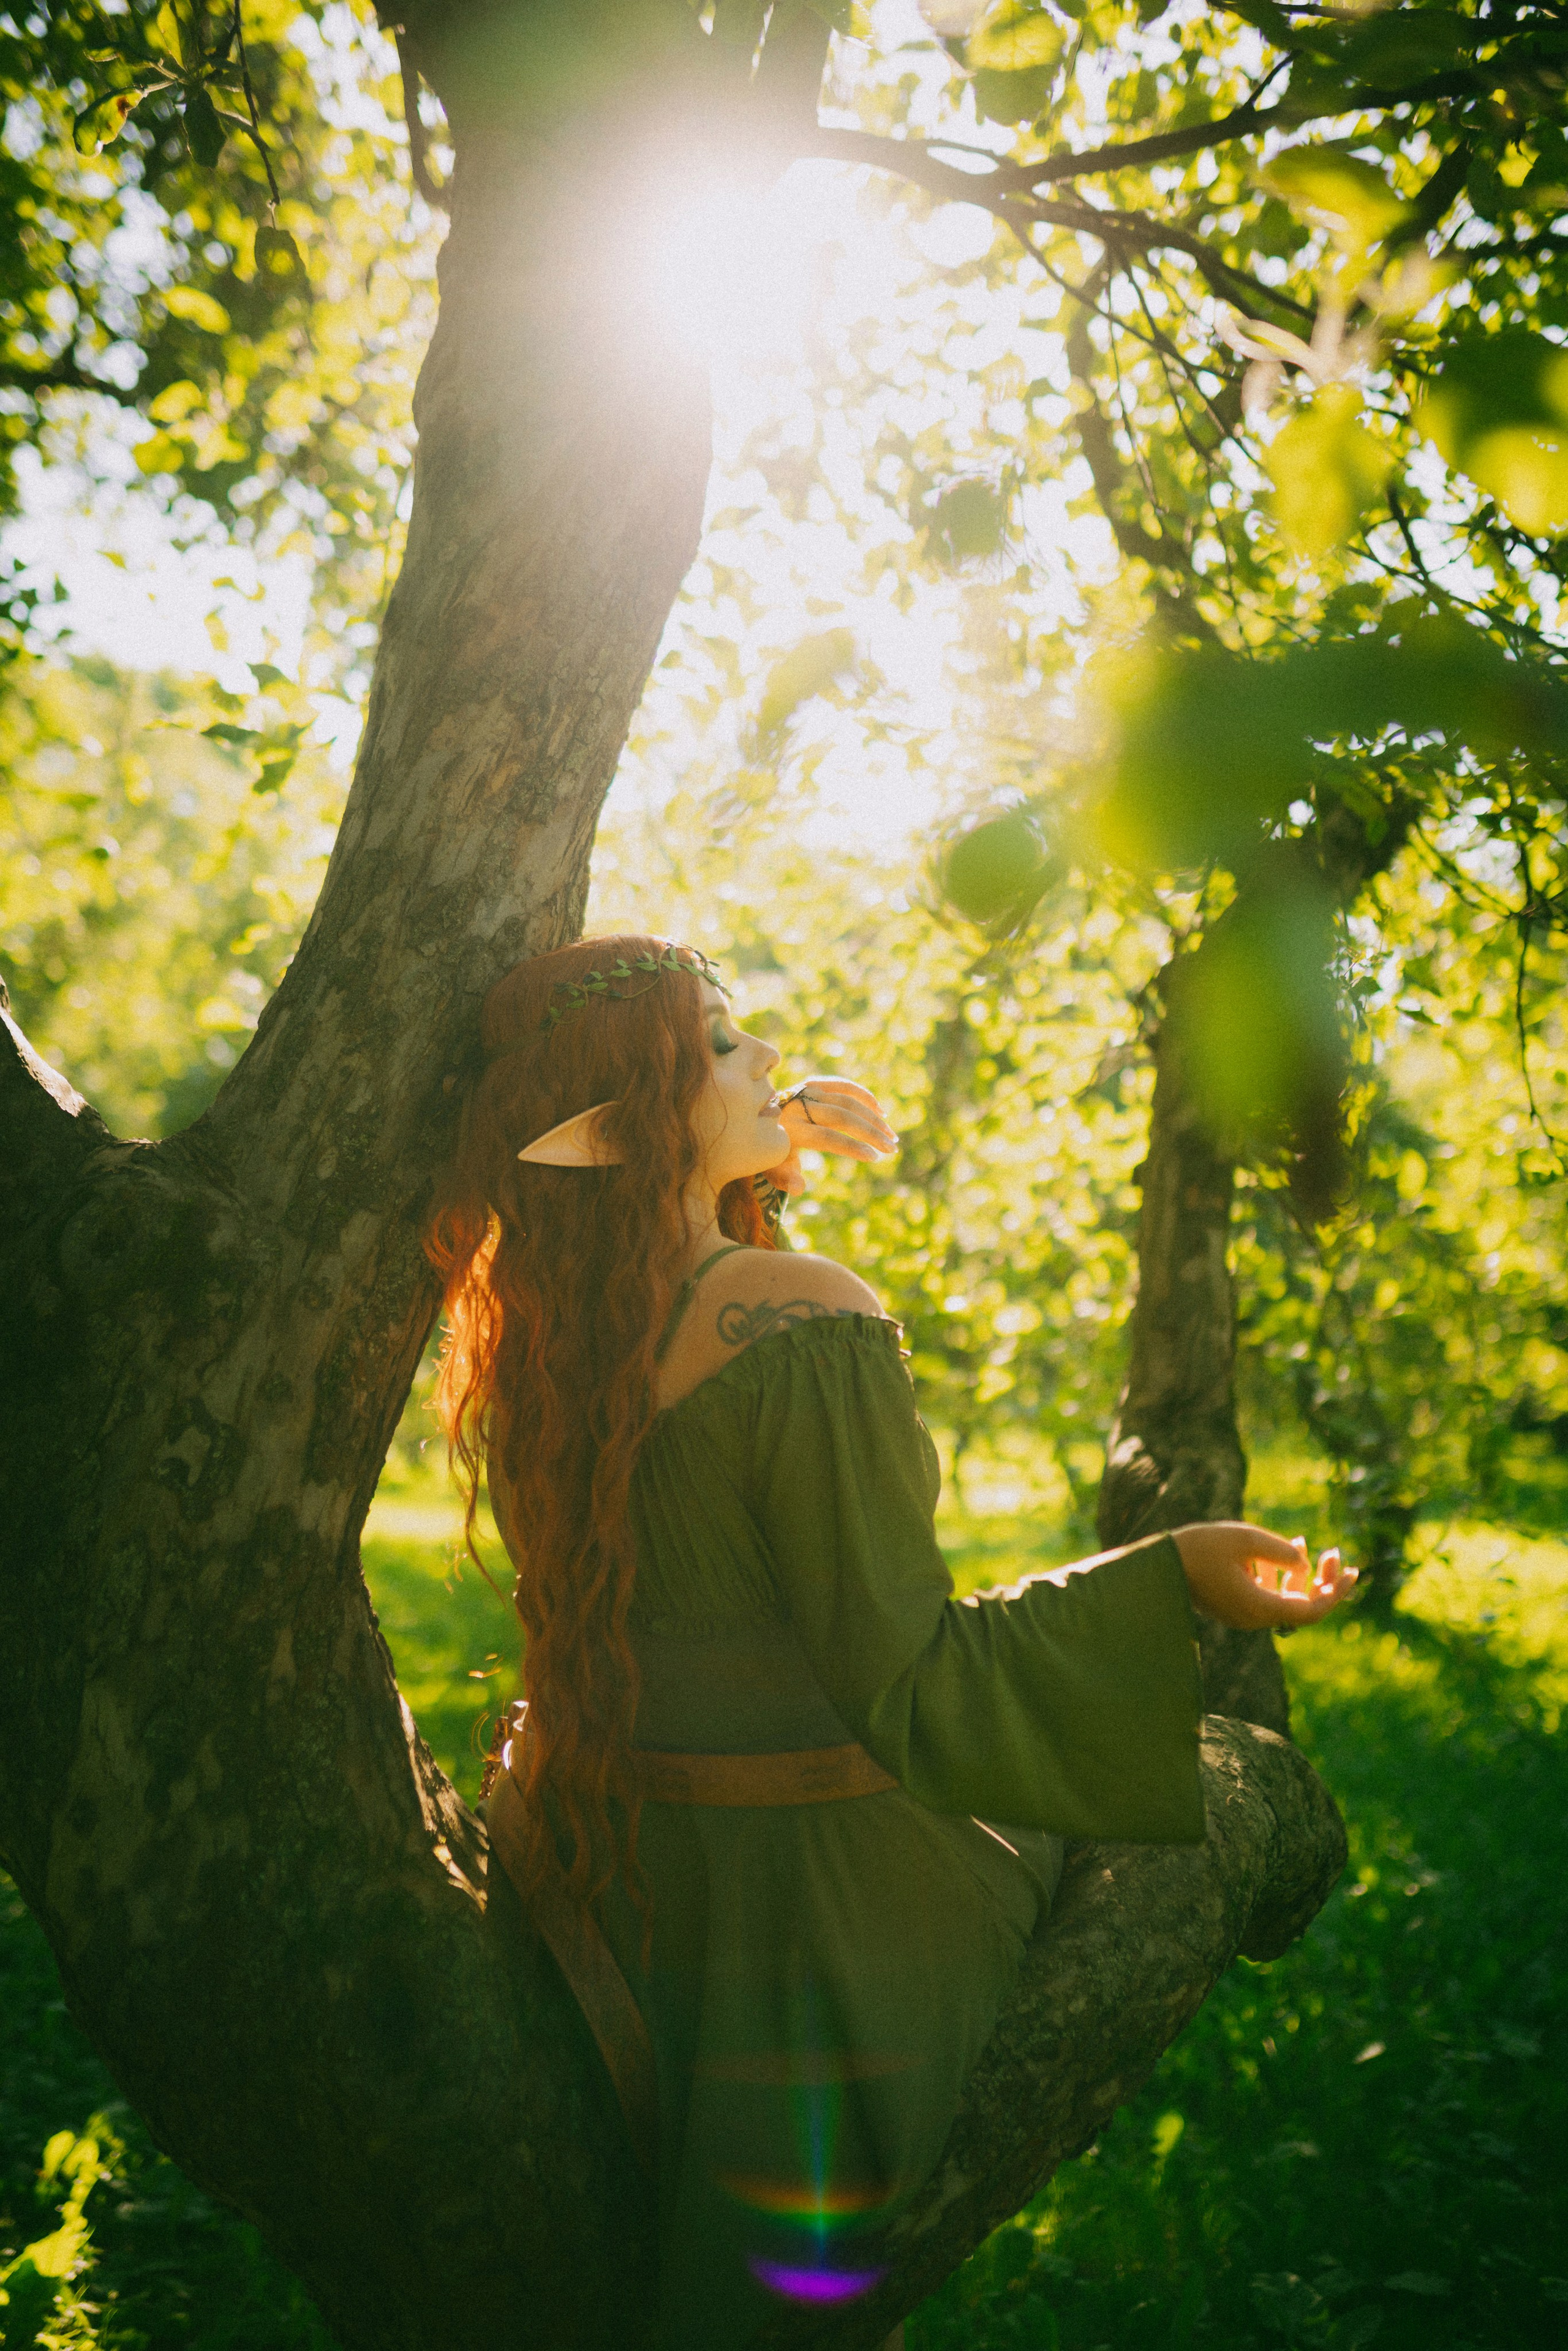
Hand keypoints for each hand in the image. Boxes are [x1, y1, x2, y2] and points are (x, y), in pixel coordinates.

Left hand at [766, 1078, 898, 1198]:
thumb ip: (785, 1179)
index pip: (827, 1137)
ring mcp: (807, 1090)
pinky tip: (881, 1112)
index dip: (852, 1147)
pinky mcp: (814, 1082)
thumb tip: (799, 1188)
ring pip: (848, 1100)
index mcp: (789, 1128)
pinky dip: (865, 1097)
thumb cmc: (769, 1149)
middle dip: (870, 1133)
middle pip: (842, 1117)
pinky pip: (845, 1086)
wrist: (752, 1116)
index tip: (874, 1157)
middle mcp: (799, 1105)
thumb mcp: (772, 1168)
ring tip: (890, 1136)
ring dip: (873, 1117)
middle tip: (890, 1149)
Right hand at [1171, 1521, 1358, 1630]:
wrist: (1157, 1565)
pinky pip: (1268, 1595)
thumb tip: (1302, 1561)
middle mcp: (1254, 1618)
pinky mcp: (1234, 1605)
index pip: (1311, 1611)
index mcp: (1259, 1608)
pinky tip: (1284, 1552)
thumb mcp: (1244, 1539)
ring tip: (1307, 1543)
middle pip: (1302, 1608)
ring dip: (1301, 1576)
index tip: (1350, 1570)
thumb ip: (1279, 1550)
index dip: (1335, 1592)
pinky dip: (1280, 1576)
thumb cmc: (1198, 1548)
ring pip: (1285, 1600)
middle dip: (1322, 1581)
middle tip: (1334, 1554)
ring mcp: (1243, 1614)